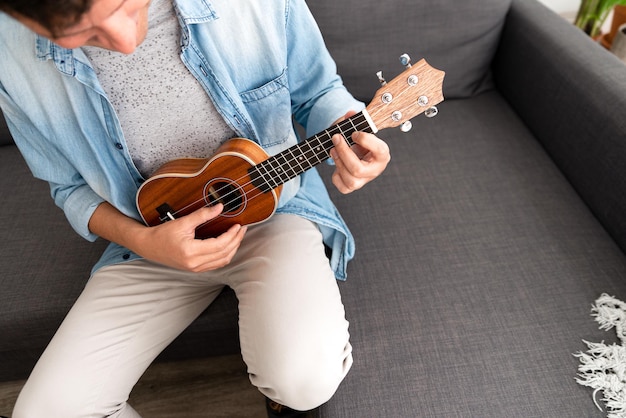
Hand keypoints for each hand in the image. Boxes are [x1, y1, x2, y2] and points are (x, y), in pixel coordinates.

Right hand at [89, 202, 246, 272]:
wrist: (148, 246)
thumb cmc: (162, 234)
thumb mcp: (182, 222)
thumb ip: (202, 215)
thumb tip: (220, 207)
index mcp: (191, 252)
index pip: (220, 245)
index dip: (232, 235)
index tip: (238, 225)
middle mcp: (194, 263)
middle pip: (224, 254)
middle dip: (236, 241)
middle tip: (242, 228)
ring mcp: (195, 268)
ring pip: (222, 261)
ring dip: (233, 248)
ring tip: (238, 235)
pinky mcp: (196, 269)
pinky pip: (216, 264)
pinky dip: (226, 255)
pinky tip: (229, 245)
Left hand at [329, 111, 390, 193]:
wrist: (357, 154)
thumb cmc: (359, 142)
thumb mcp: (358, 129)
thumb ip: (355, 120)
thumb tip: (349, 113)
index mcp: (382, 155)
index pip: (380, 150)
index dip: (365, 140)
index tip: (354, 133)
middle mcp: (375, 170)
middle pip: (358, 169)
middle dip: (344, 152)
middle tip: (336, 138)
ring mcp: (364, 181)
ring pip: (350, 180)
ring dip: (338, 162)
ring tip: (333, 149)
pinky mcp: (351, 187)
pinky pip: (343, 187)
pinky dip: (336, 175)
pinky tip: (337, 163)